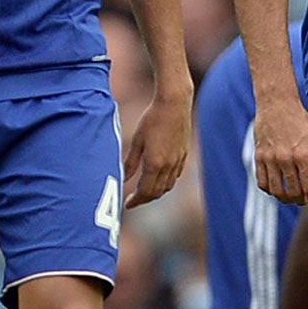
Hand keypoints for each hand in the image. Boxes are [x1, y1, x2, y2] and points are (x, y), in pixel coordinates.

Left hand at [123, 90, 191, 205]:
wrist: (174, 104)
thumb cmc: (152, 119)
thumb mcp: (137, 141)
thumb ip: (130, 162)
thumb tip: (123, 178)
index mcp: (154, 163)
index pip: (145, 191)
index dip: (135, 201)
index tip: (127, 204)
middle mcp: (168, 166)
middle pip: (157, 192)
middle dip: (145, 199)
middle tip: (133, 200)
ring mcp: (178, 160)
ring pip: (168, 185)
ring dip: (156, 192)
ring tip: (144, 191)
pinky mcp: (184, 154)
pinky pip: (175, 175)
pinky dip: (166, 182)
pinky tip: (158, 177)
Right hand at [253, 98, 307, 206]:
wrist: (276, 104)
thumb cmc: (300, 119)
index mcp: (303, 155)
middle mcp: (286, 159)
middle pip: (293, 192)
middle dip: (300, 201)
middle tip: (304, 200)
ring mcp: (270, 159)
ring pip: (275, 191)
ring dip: (284, 198)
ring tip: (290, 197)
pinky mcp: (259, 156)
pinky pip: (262, 181)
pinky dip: (269, 189)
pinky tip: (275, 188)